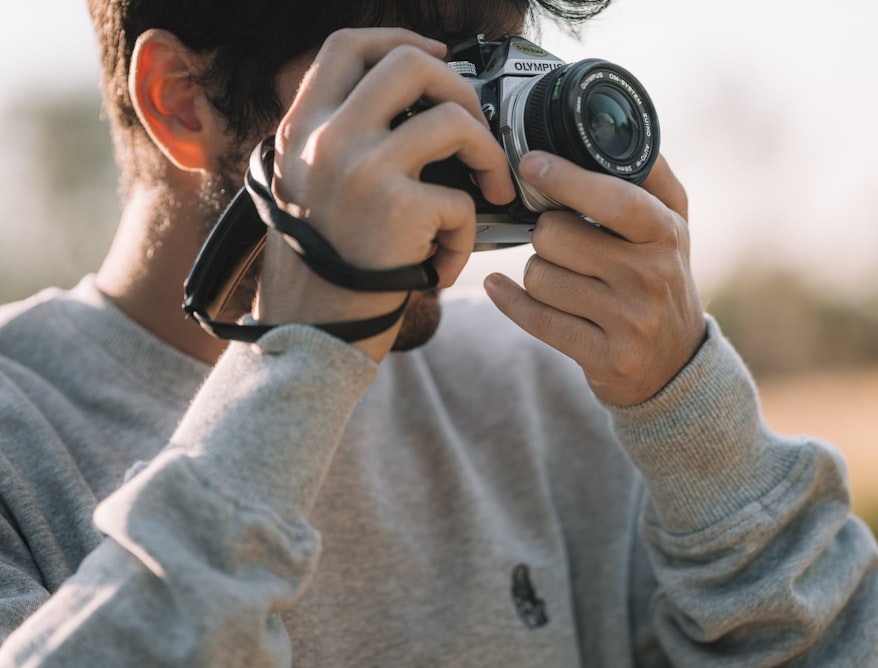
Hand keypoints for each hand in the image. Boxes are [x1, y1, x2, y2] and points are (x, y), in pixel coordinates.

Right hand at [255, 28, 515, 360]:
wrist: (312, 331)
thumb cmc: (321, 266)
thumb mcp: (304, 187)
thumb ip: (338, 141)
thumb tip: (409, 108)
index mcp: (302, 128)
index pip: (347, 46)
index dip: (400, 39)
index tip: (436, 54)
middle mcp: (326, 139)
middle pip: (410, 64)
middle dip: (462, 89)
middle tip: (476, 130)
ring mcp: (362, 169)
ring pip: (454, 120)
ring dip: (488, 156)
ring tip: (489, 190)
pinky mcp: (397, 208)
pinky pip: (464, 199)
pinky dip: (467, 234)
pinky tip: (444, 260)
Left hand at [484, 151, 705, 406]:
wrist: (676, 363)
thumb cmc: (661, 278)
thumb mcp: (672, 225)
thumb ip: (650, 175)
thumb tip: (613, 122)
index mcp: (665, 234)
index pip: (612, 199)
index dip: (566, 179)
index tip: (531, 163)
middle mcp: (652, 277)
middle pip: (556, 236)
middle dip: (546, 235)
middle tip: (561, 242)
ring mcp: (630, 321)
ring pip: (540, 276)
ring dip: (538, 272)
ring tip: (561, 275)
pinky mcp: (606, 357)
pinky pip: (536, 319)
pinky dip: (510, 300)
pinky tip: (501, 287)